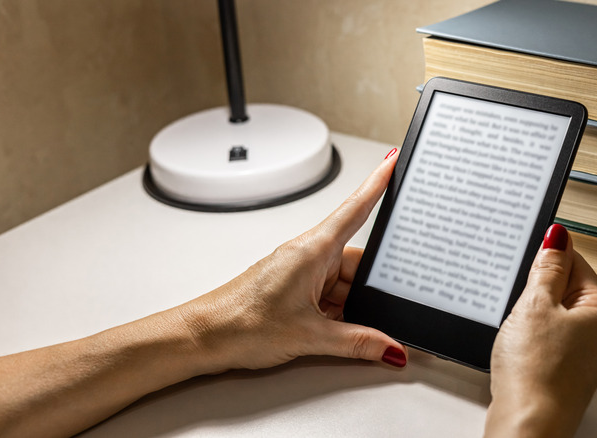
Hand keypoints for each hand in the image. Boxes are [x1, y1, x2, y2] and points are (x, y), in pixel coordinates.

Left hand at [179, 148, 407, 372]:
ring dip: (351, 305)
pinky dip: (337, 312)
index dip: (378, 181)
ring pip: (344, 282)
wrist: (202, 336)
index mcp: (313, 249)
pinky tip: (331, 331)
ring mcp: (301, 272)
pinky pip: (329, 294)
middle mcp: (308, 254)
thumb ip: (358, 342)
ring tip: (342, 329)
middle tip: (382, 309)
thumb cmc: (239, 322)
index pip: (357, 208)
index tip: (394, 160)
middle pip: (357, 260)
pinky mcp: (294, 288)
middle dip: (370, 286)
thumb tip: (390, 347)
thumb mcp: (310, 336)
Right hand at [485, 224, 596, 437]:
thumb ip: (547, 267)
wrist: (527, 423)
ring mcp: (586, 355)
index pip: (579, 263)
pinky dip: (532, 340)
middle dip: (539, 292)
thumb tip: (558, 237)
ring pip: (555, 317)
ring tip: (521, 333)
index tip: (530, 257)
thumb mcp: (535, 305)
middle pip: (567, 291)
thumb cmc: (536, 373)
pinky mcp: (567, 371)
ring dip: (533, 317)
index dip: (549, 258)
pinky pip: (549, 341)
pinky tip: (520, 350)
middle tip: (523, 307)